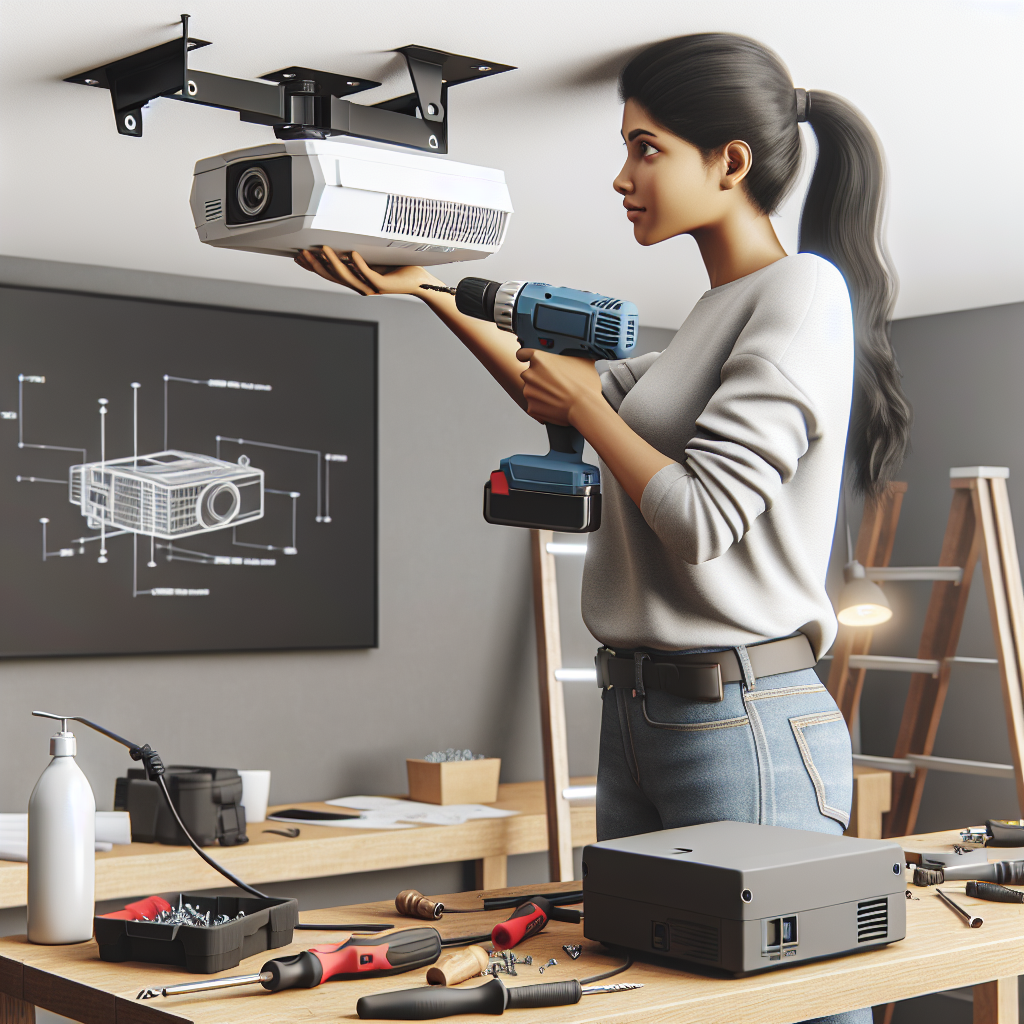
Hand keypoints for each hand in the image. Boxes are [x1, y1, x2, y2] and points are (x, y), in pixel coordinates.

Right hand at [293, 247, 443, 296]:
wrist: (418, 281)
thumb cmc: (397, 269)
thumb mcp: (372, 260)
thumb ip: (357, 256)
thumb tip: (342, 243)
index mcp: (356, 281)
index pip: (329, 274)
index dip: (313, 267)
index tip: (298, 257)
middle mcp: (360, 286)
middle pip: (333, 276)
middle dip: (317, 265)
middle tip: (303, 253)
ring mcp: (371, 287)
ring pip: (347, 276)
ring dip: (333, 262)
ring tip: (323, 249)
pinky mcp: (382, 285)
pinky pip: (367, 274)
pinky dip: (359, 264)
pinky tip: (352, 254)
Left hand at [516, 348, 602, 425]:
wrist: (584, 407)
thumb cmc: (584, 383)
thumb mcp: (581, 359)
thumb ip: (569, 353)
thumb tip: (572, 351)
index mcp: (539, 359)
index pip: (522, 353)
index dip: (525, 356)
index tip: (527, 360)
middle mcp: (530, 374)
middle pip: (529, 374)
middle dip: (538, 377)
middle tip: (554, 382)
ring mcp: (529, 392)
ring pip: (531, 390)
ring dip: (540, 392)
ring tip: (557, 395)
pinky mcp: (531, 407)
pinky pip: (534, 405)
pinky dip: (542, 406)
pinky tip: (555, 405)